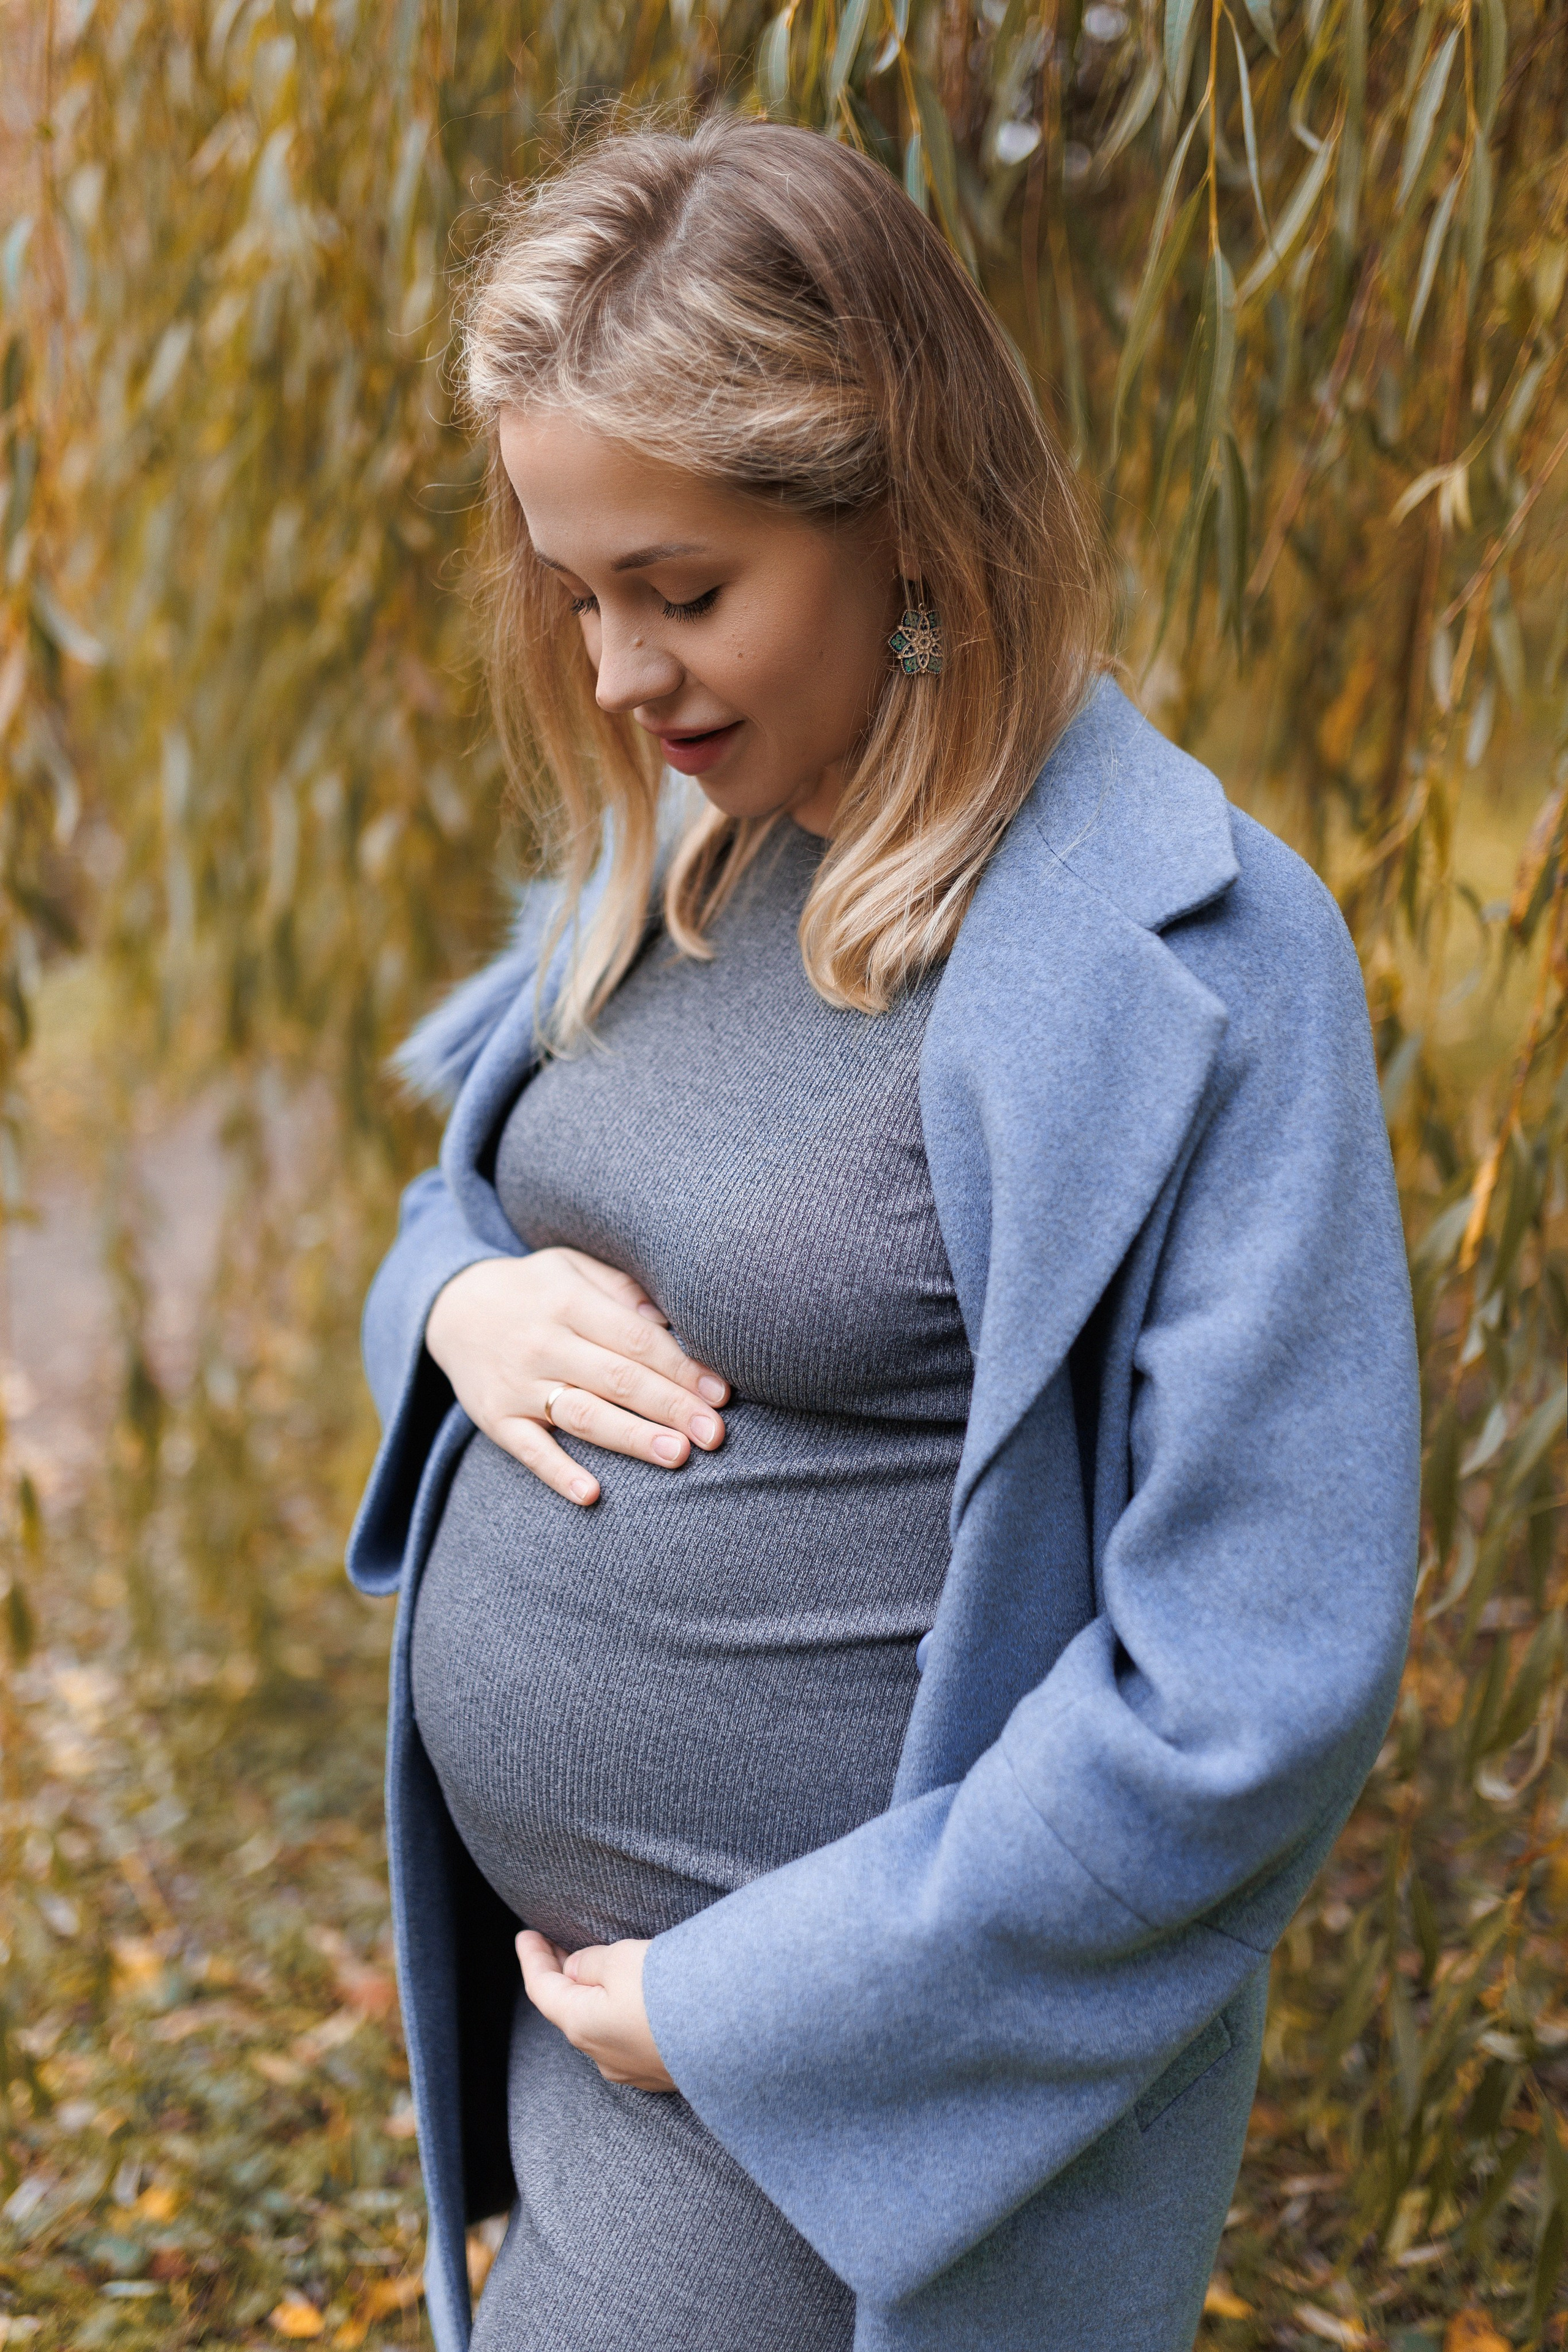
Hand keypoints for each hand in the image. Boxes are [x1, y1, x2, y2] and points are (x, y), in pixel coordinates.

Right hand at [425, 1249, 727, 1506]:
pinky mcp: (495, 1418)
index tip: (721, 1391)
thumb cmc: (536, 1290)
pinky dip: (558, 1473)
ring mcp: (517, 1385)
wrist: (453, 1308)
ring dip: (631, 1437)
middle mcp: (543, 1343)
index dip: (681, 1366)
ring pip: (582, 1416)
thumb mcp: (573, 1268)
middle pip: (617, 1379)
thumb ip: (622, 1289)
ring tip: (677, 1455)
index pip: (635, 1338)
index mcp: (569, 1302)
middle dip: (671, 1406)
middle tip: (715, 1433)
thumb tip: (669, 1321)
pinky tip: (591, 1494)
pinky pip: (528, 1450)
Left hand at [516, 1930, 675, 2091]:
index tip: (525, 1935)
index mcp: (582, 2026)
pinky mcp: (662, 2071)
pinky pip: (630, 2036)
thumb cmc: (671, 1992)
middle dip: (561, 1974)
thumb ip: (591, 1964)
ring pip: (601, 2026)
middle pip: (570, 2009)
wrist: (733, 2034)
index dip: (531, 1958)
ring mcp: (633, 2068)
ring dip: (593, 1994)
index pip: (543, 1990)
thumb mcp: (622, 1960)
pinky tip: (636, 1996)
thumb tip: (577, 1971)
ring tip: (595, 1966)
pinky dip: (621, 2012)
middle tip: (554, 1943)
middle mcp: (602, 2055)